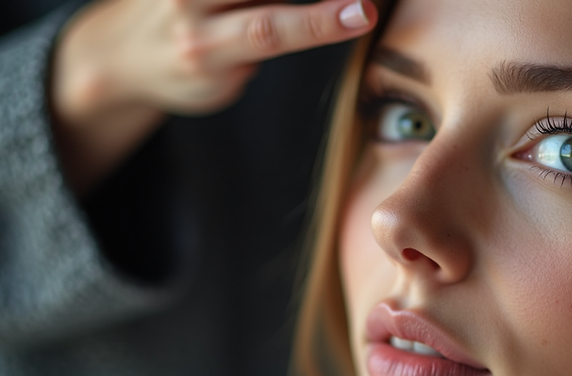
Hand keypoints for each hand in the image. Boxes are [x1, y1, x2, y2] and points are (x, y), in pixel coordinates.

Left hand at [50, 0, 376, 192]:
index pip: (270, 30)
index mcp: (204, 48)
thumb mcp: (223, 80)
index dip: (320, 21)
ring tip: (335, 8)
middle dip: (310, 4)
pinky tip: (265, 6)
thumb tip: (312, 8)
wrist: (117, 54)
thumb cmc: (180, 72)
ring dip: (284, 1)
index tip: (362, 12)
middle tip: (355, 4)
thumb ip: (261, 40)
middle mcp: (188, 2)